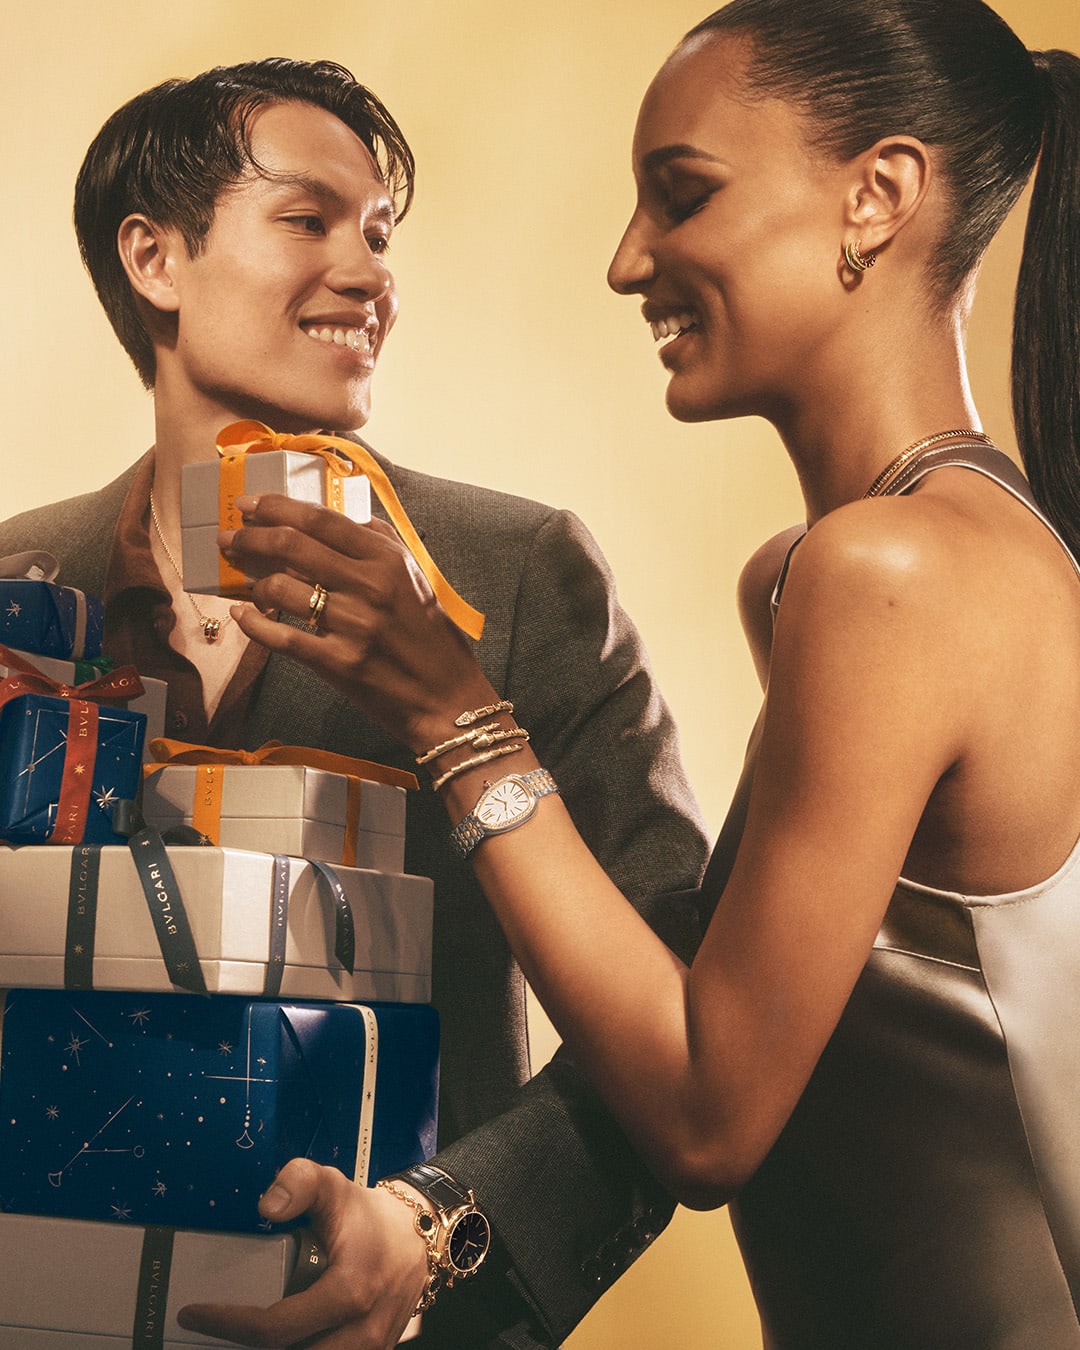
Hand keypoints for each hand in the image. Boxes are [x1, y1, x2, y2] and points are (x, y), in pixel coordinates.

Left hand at [177, 1158, 430, 1347]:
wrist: (419, 1237)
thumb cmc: (368, 1216)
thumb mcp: (333, 1185)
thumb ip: (298, 1182)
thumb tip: (265, 1207)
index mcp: (349, 1291)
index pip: (276, 1328)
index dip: (228, 1325)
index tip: (193, 1313)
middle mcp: (361, 1331)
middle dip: (244, 1349)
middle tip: (210, 1334)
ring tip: (237, 1338)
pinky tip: (273, 1341)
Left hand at [220, 493, 496, 752]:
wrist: (445, 696)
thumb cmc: (430, 636)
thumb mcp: (415, 577)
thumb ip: (378, 542)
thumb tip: (335, 518)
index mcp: (388, 560)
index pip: (320, 520)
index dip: (275, 506)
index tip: (246, 504)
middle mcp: (370, 587)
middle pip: (292, 547)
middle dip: (251, 537)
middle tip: (230, 537)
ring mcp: (352, 626)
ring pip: (281, 589)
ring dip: (253, 582)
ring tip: (246, 581)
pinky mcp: (338, 663)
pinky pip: (281, 637)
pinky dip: (253, 624)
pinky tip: (243, 615)